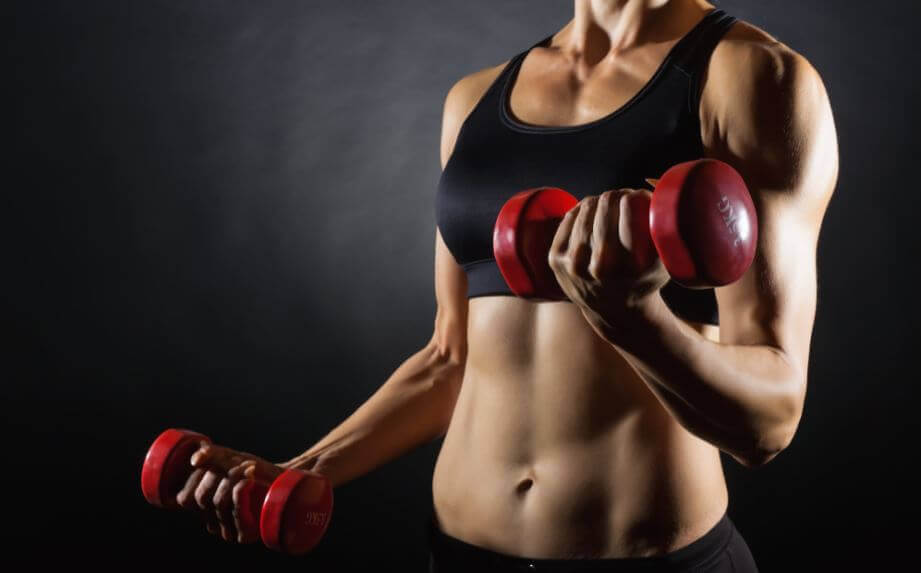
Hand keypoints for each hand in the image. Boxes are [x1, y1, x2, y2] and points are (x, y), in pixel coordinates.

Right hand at [175, 442, 285, 543]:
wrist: (285, 481)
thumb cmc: (255, 471)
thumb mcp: (229, 458)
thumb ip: (210, 455)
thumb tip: (195, 460)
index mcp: (204, 510)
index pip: (185, 499)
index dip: (195, 477)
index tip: (212, 461)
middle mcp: (213, 524)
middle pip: (201, 499)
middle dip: (217, 473)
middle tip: (236, 462)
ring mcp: (229, 531)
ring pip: (219, 502)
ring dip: (233, 476)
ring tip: (249, 466)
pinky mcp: (246, 533)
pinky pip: (236, 509)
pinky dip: (241, 488)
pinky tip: (250, 478)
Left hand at [548, 188, 668, 335]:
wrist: (616, 312)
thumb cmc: (645, 279)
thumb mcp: (663, 262)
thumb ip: (665, 231)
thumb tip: (657, 194)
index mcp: (631, 264)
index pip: (628, 207)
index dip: (633, 195)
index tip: (635, 196)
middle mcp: (601, 265)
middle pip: (605, 207)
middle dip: (615, 195)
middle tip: (620, 195)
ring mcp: (575, 263)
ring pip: (585, 210)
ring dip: (597, 200)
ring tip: (606, 201)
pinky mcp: (556, 260)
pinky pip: (568, 220)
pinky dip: (579, 210)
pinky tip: (588, 209)